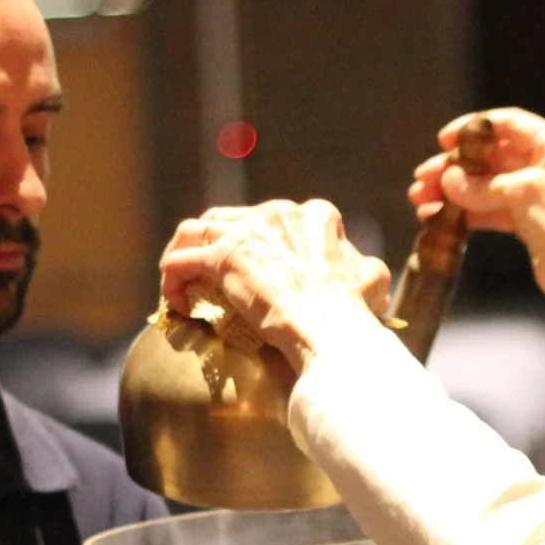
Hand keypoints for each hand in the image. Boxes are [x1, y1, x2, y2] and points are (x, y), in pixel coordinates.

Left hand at [159, 201, 394, 371]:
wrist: (332, 332)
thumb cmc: (354, 312)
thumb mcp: (372, 278)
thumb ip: (360, 263)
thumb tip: (362, 268)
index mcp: (314, 215)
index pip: (273, 219)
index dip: (260, 243)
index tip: (258, 271)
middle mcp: (278, 213)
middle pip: (229, 219)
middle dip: (217, 246)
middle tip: (213, 277)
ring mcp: (247, 232)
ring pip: (196, 230)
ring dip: (184, 254)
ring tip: (183, 283)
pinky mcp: (223, 258)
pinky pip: (179, 262)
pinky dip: (172, 280)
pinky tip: (177, 305)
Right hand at [408, 108, 544, 306]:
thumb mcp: (525, 195)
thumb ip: (484, 186)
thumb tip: (449, 180)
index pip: (508, 124)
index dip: (473, 129)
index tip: (444, 141)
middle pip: (491, 156)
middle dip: (455, 168)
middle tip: (423, 178)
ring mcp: (537, 193)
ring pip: (487, 184)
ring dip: (454, 191)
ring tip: (421, 200)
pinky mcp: (528, 220)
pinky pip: (490, 209)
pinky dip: (466, 212)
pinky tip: (438, 217)